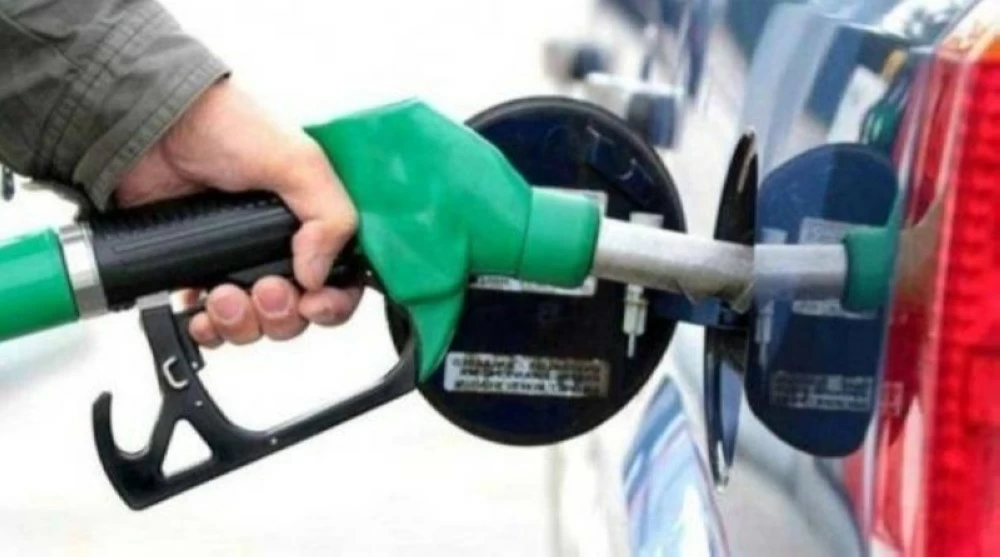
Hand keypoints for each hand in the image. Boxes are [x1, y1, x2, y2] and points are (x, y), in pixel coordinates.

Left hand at [115, 79, 360, 346]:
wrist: (154, 123)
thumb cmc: (226, 125)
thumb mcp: (298, 161)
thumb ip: (329, 217)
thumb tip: (318, 276)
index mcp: (315, 224)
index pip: (342, 282)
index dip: (333, 303)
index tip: (313, 302)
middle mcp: (281, 249)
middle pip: (298, 315)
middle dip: (281, 314)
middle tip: (262, 289)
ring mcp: (238, 263)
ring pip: (256, 325)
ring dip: (242, 323)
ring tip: (221, 295)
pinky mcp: (196, 272)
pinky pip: (211, 323)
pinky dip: (208, 328)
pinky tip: (199, 313)